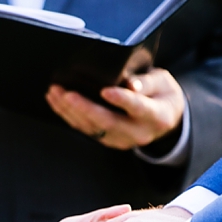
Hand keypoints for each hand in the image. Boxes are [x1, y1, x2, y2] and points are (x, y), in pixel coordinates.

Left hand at [45, 68, 183, 149]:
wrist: (166, 117)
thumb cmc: (162, 94)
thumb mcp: (163, 82)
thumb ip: (148, 82)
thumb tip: (131, 84)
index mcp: (156, 116)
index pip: (138, 108)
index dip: (122, 100)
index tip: (106, 91)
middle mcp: (138, 132)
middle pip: (108, 122)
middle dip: (85, 108)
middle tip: (67, 94)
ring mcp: (121, 139)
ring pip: (93, 128)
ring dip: (70, 111)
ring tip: (55, 92)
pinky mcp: (108, 139)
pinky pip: (86, 129)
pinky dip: (69, 116)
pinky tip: (56, 101)